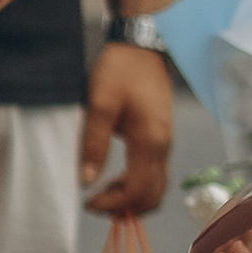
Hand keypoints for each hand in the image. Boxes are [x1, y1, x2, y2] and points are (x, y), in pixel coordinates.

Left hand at [81, 36, 174, 217]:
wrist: (141, 45)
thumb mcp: (99, 103)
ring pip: (157, 187)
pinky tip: (116, 177)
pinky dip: (138, 185)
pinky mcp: (162, 136)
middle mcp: (163, 146)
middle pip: (153, 196)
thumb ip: (93, 144)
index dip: (114, 204)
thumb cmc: (119, 70)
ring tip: (104, 192)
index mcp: (150, 140)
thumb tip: (86, 182)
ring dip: (132, 198)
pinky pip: (155, 174)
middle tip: (96, 202)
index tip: (88, 202)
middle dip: (125, 207)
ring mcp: (165, 141)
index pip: (138, 192)